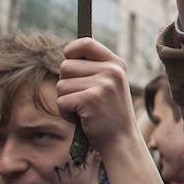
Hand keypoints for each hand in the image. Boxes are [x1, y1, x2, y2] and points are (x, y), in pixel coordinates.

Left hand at [57, 39, 163, 183]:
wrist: (122, 141)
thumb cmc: (110, 114)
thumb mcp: (110, 85)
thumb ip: (93, 69)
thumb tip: (65, 54)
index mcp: (116, 64)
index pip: (85, 43)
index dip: (71, 51)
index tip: (71, 65)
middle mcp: (111, 70)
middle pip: (66, 66)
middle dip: (67, 85)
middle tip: (83, 99)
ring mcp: (103, 84)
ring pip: (61, 85)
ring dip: (66, 101)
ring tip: (84, 110)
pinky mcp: (91, 99)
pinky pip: (61, 101)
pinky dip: (66, 113)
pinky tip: (82, 119)